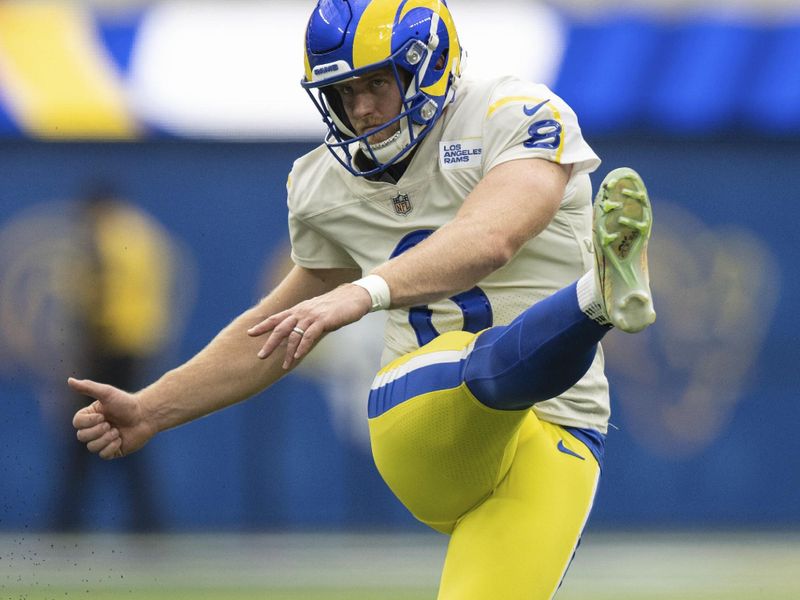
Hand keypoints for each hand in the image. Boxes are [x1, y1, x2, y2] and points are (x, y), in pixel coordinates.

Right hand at [69, 378, 156, 459]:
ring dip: (106, 438)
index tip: (103, 415)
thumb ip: (88, 387)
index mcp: (90, 416)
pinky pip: (103, 455)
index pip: (77, 423)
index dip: (88, 422)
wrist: (146, 415)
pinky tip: (121, 439)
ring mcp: (102, 441)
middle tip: (111, 424)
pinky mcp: (112, 451)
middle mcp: (94, 429)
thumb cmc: (127, 403)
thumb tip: (69, 380)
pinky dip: (112, 447)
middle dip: (97, 430)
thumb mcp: (107, 393)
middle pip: (82, 437)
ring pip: (92, 447)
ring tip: (117, 431)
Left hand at [247, 283, 371, 368]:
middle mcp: (302, 312)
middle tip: (260, 355)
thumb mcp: (317, 312)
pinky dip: (302, 346)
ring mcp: (312, 316)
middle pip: (281, 328)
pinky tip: (298, 356)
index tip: (250, 332)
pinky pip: (309, 335)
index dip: (263, 325)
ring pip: (294, 334)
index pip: (277, 317)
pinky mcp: (323, 321)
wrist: (354, 296)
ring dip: (288, 351)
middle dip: (270, 342)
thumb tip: (298, 333)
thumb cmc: (336, 306)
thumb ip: (306, 321)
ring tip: (284, 365)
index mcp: (299, 309)